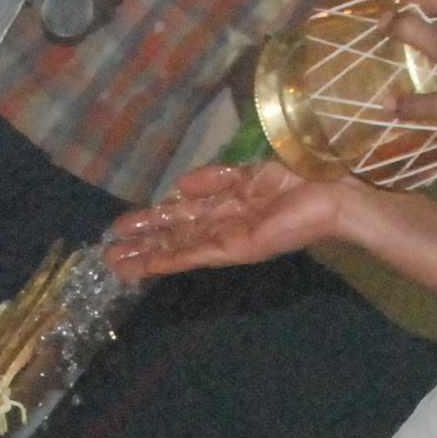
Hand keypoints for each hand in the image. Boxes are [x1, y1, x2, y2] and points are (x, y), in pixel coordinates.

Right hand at [104, 162, 357, 281]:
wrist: (329, 194)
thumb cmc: (297, 179)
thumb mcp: (246, 172)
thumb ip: (214, 179)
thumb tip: (179, 186)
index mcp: (227, 204)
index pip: (182, 214)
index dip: (152, 219)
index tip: (123, 225)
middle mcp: (222, 225)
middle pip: (173, 234)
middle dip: (142, 243)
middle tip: (108, 251)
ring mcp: (226, 240)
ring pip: (177, 248)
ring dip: (146, 256)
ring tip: (115, 263)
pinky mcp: (233, 250)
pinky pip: (194, 254)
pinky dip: (168, 260)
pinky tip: (146, 265)